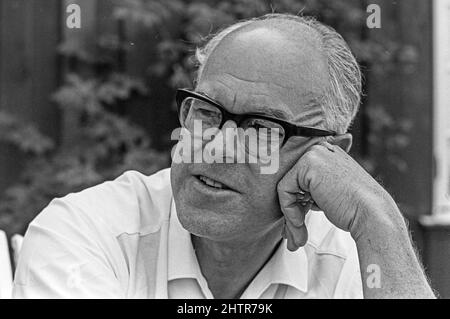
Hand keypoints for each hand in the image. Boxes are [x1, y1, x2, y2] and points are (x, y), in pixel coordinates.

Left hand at [277, 139, 391, 250]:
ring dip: (290, 218)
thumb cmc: (355, 210)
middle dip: (291, 214)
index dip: (297, 205)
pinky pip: (285, 190)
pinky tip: (300, 224)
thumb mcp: (329, 194)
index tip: (298, 227)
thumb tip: (291, 205)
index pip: (299, 181)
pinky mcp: (307, 165)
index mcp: (326, 155)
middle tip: (295, 238)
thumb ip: (312, 192)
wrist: (372, 215)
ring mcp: (314, 155)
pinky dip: (289, 211)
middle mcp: (319, 150)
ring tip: (297, 238)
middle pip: (291, 184)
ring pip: (286, 189)